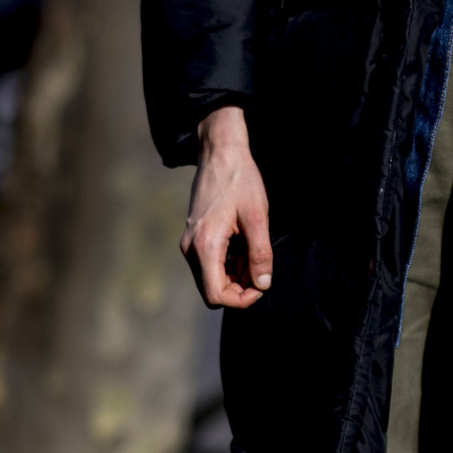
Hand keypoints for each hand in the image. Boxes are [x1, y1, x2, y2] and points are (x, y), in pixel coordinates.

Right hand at [183, 106, 272, 307]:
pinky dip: (228, 265)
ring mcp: (189, 243)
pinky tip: (243, 247)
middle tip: (261, 270)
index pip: (216, 295)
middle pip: (213, 291)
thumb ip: (260, 254)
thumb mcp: (257, 217)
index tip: (261, 284)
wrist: (220, 154)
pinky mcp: (193, 237)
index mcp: (205, 246)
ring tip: (254, 254)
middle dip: (240, 288)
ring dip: (235, 276)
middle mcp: (191, 249)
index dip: (242, 299)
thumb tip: (263, 284)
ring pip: (211, 279)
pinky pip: (209, 264)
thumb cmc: (240, 181)